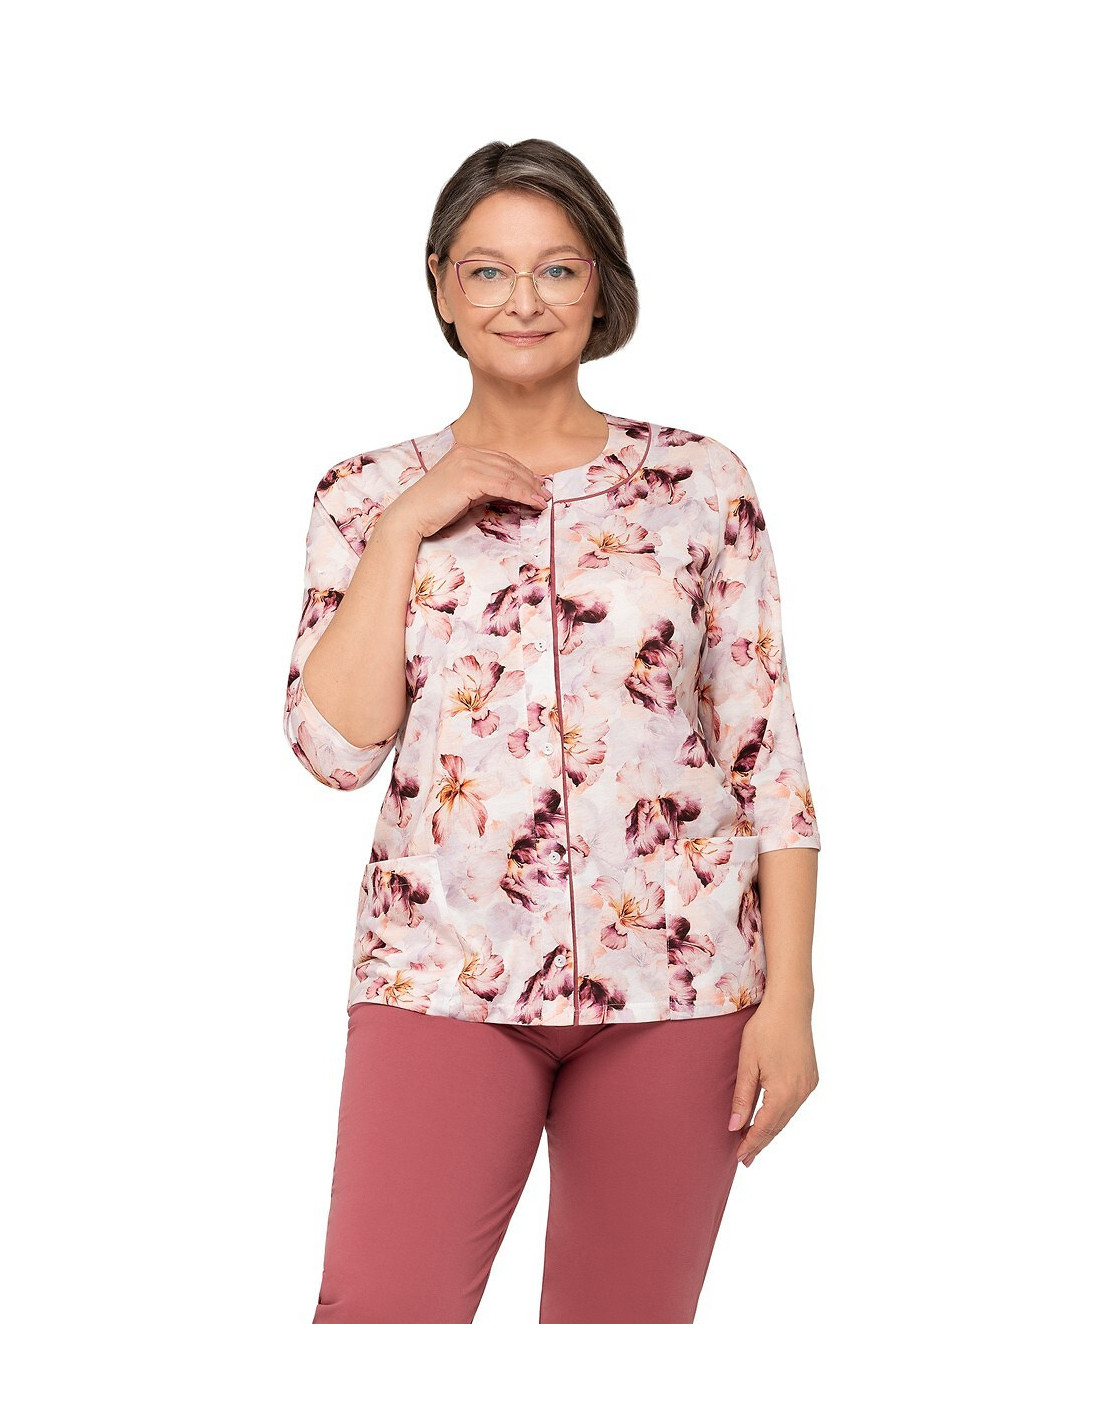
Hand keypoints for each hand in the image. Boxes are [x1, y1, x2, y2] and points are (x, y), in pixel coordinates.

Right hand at [385, 440, 550, 539]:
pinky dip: (522, 493)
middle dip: (530, 479)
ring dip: (530, 488)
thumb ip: (485, 487)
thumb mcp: (465, 493)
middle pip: (508, 464)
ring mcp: (467, 462)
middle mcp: (466, 452)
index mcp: (465, 452)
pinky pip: (504, 484)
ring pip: (509, 474)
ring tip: (543, 500)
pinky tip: (533, 502)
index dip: (523, 472)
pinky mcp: (468, 476)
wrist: (411, 516)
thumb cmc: (435, 509)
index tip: (538, 485)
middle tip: (546, 493)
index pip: (502, 459)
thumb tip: (510, 491)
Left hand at [727, 995, 818, 1166]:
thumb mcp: (747, 1063)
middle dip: (760, 1142)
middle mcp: (800, 1093)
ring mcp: (808, 1086)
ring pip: (786, 1117)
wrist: (791, 1006)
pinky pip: (794, 1105)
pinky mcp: (811, 1078)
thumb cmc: (765, 1030)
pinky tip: (770, 1119)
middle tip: (745, 1159)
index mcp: (783, 1092)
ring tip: (754, 1143)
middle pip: (777, 1126)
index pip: (764, 1127)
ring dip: (771, 1130)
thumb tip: (734, 1127)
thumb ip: (742, 1097)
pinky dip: (780, 1115)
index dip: (751, 1143)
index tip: (739, 1158)